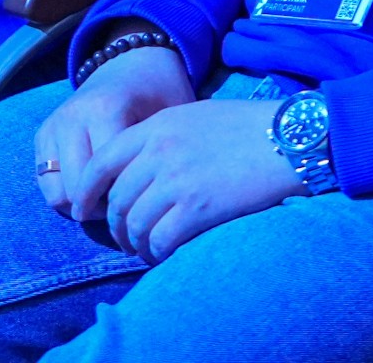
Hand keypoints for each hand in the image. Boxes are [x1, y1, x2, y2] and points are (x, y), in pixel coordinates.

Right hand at [35, 44, 192, 223]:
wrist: (132, 64)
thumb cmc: (159, 94)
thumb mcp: (172, 115)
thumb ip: (162, 153)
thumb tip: (158, 201)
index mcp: (106, 109)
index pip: (106, 176)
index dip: (126, 198)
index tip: (144, 200)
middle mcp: (72, 116)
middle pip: (77, 189)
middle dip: (101, 208)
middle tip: (126, 204)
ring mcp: (54, 125)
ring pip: (57, 192)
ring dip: (82, 205)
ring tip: (107, 198)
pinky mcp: (42, 135)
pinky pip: (46, 183)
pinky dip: (66, 195)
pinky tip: (91, 189)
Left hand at [91, 98, 303, 261]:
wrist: (288, 137)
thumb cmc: (249, 127)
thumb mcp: (196, 117)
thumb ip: (165, 137)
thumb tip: (144, 170)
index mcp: (157, 125)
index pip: (103, 160)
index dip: (87, 191)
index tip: (84, 210)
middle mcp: (159, 151)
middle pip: (116, 198)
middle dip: (114, 225)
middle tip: (124, 239)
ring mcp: (177, 179)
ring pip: (134, 223)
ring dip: (135, 244)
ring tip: (145, 251)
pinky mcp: (198, 207)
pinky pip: (160, 239)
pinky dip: (157, 253)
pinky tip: (165, 255)